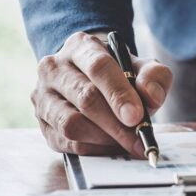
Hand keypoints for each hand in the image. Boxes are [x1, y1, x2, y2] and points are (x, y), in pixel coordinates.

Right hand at [31, 32, 172, 154]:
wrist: (91, 80)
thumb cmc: (119, 74)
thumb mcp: (141, 67)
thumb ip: (153, 77)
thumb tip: (151, 96)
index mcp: (80, 46)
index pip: (98, 68)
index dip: (118, 94)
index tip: (137, 116)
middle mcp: (54, 67)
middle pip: (86, 99)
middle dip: (117, 124)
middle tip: (140, 140)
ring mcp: (43, 96)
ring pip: (71, 124)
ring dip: (104, 139)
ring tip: (127, 143)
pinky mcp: (42, 122)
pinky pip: (66, 142)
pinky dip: (93, 149)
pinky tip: (111, 146)